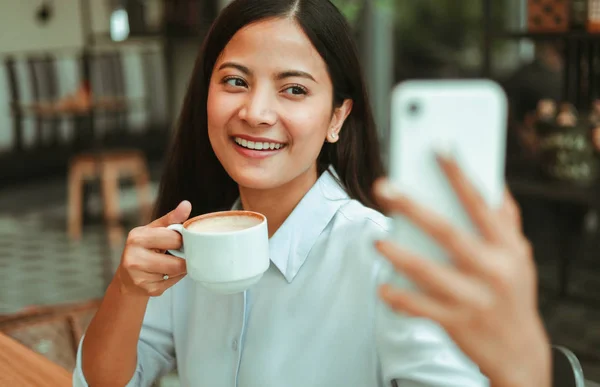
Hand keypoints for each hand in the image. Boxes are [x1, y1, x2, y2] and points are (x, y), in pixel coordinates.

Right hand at [116, 201, 191, 296]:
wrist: (127, 277)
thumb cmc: (144, 248)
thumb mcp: (154, 230)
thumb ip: (172, 218)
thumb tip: (186, 204)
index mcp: (137, 237)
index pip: (174, 239)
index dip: (181, 240)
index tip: (179, 240)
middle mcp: (134, 257)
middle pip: (177, 262)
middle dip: (182, 257)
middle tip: (177, 253)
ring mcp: (139, 276)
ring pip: (176, 273)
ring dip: (179, 268)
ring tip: (170, 262)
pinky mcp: (148, 290)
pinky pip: (172, 283)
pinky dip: (173, 278)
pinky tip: (163, 273)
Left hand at [373, 155, 550, 386]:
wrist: (520, 353)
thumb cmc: (513, 292)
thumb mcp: (519, 255)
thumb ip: (505, 219)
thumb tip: (490, 179)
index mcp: (507, 247)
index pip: (480, 204)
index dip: (458, 175)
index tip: (438, 148)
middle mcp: (492, 270)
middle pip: (447, 232)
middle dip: (414, 207)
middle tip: (384, 186)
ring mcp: (473, 298)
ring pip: (429, 272)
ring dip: (400, 256)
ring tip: (378, 242)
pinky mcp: (456, 323)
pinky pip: (421, 308)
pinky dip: (400, 298)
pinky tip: (383, 287)